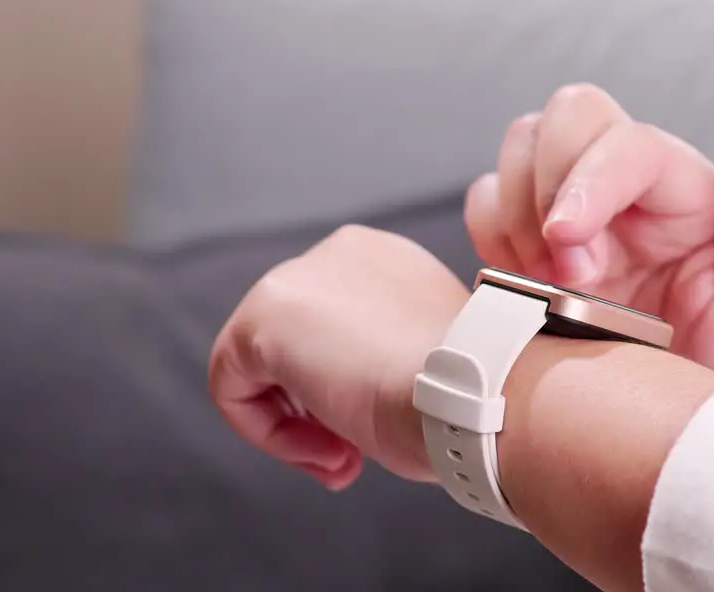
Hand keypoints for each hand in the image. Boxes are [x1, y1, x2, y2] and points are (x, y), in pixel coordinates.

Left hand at [207, 225, 465, 490]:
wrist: (480, 391)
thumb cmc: (472, 393)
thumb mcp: (429, 361)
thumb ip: (383, 359)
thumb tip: (349, 394)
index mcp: (385, 260)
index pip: (335, 328)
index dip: (345, 389)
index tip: (372, 433)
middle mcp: (339, 254)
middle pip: (292, 345)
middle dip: (317, 410)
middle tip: (353, 457)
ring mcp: (298, 279)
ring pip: (258, 367)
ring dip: (296, 427)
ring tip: (343, 460)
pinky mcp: (263, 317)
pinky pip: (233, 387)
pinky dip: (269, 433)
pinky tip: (325, 451)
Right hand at [465, 84, 713, 384]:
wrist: (681, 449)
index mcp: (684, 191)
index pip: (626, 142)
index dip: (586, 182)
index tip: (569, 251)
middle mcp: (629, 190)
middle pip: (568, 116)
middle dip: (545, 186)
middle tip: (563, 275)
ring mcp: (577, 215)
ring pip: (520, 146)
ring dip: (516, 212)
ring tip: (549, 285)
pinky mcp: (531, 247)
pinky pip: (487, 202)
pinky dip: (491, 235)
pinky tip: (527, 286)